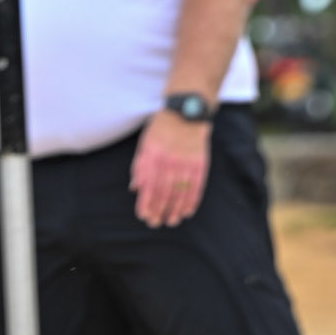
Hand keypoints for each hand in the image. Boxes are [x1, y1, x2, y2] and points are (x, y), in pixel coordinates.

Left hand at [130, 110, 211, 228]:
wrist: (187, 111)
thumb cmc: (162, 128)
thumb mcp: (145, 142)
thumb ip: (140, 165)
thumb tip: (134, 189)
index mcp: (153, 155)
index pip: (149, 186)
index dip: (146, 203)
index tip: (144, 216)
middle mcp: (169, 160)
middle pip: (164, 192)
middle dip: (159, 210)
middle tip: (156, 223)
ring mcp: (186, 161)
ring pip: (180, 192)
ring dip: (176, 210)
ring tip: (172, 221)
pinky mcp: (200, 162)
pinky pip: (197, 186)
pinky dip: (192, 200)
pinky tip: (188, 211)